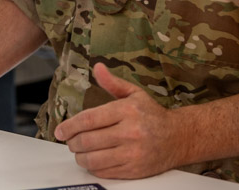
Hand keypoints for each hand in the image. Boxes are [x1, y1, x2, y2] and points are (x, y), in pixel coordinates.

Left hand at [53, 62, 179, 178]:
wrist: (179, 138)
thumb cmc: (153, 115)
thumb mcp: (134, 94)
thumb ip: (113, 82)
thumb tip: (97, 67)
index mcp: (127, 110)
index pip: (89, 119)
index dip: (70, 126)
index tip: (60, 131)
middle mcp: (130, 132)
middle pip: (88, 140)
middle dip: (72, 142)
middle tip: (69, 141)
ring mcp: (132, 153)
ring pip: (93, 159)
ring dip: (80, 156)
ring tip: (79, 151)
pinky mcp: (134, 170)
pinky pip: (104, 171)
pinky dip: (92, 167)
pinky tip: (92, 160)